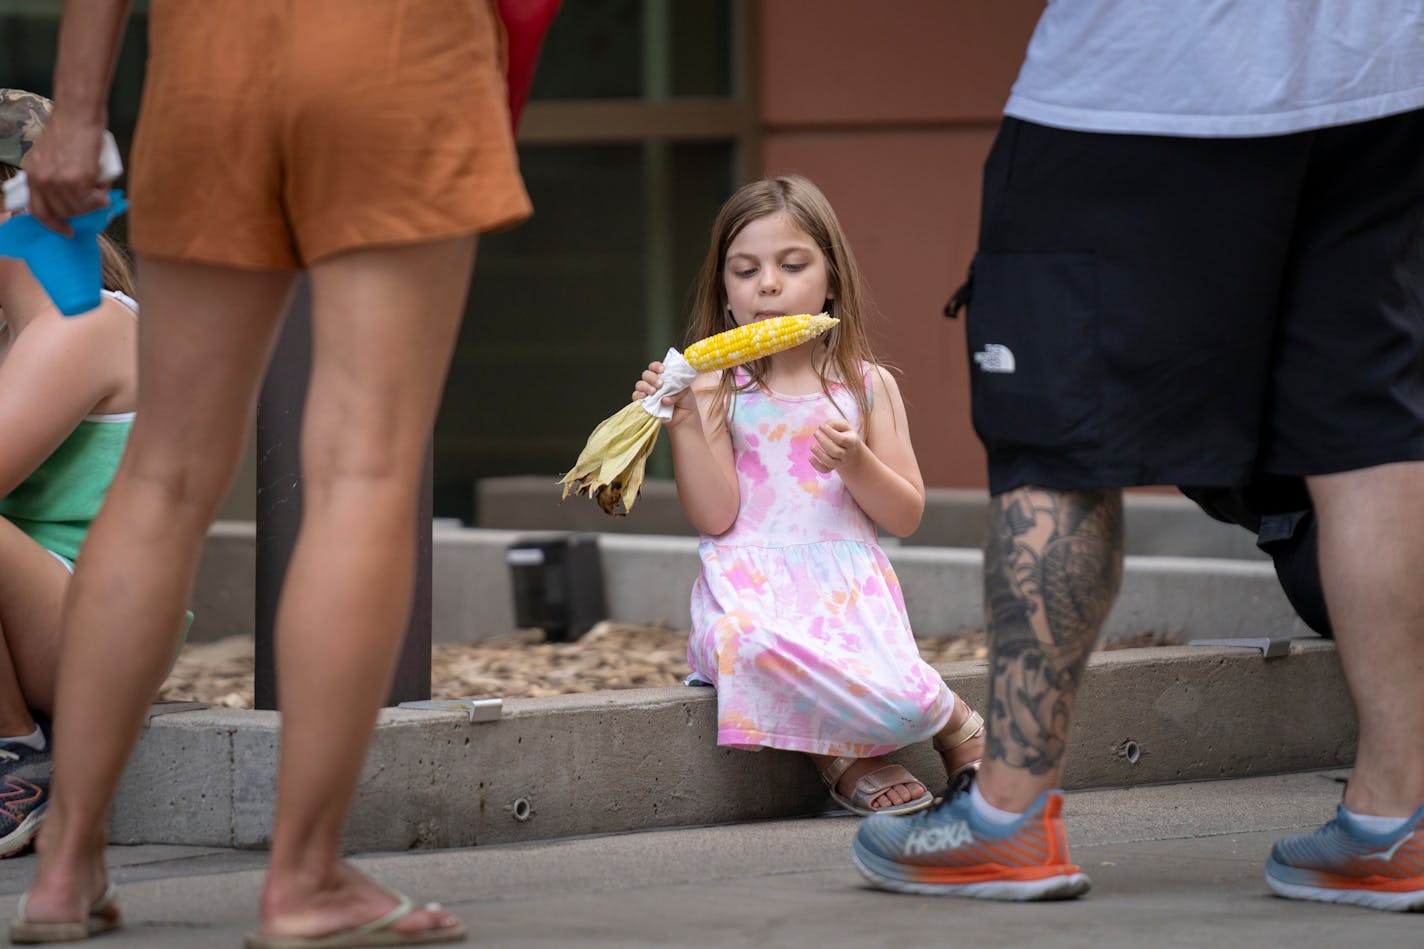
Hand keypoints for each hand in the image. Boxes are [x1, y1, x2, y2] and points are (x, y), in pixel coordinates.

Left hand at [22, 108, 110, 235]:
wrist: (78, 113)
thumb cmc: (70, 129)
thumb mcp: (51, 156)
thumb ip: (55, 177)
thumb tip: (75, 200)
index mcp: (32, 173)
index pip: (38, 210)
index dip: (53, 224)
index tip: (67, 230)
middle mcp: (41, 179)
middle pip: (61, 213)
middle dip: (80, 212)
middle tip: (93, 204)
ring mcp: (57, 181)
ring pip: (78, 209)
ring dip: (92, 205)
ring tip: (100, 193)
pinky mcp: (76, 179)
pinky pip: (91, 201)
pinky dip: (100, 200)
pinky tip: (104, 192)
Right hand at [631, 360, 696, 424]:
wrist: (685, 418)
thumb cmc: (685, 402)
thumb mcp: (686, 391)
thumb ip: (676, 390)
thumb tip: (664, 399)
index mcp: (664, 377)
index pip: (655, 367)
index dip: (656, 366)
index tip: (662, 370)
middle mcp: (654, 383)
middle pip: (646, 374)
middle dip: (652, 377)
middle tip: (660, 384)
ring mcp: (648, 393)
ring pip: (640, 384)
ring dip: (645, 387)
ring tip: (654, 392)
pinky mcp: (644, 404)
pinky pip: (636, 397)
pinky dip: (639, 396)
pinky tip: (645, 397)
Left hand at [810, 417, 863, 472]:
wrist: (850, 450)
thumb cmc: (844, 433)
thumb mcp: (843, 425)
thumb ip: (834, 423)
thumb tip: (823, 427)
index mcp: (852, 442)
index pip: (841, 439)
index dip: (830, 432)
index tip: (821, 425)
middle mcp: (847, 454)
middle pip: (836, 452)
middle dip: (823, 442)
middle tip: (815, 432)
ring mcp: (840, 462)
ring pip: (830, 462)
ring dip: (819, 454)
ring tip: (812, 446)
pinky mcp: (832, 467)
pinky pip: (825, 470)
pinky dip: (816, 465)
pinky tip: (810, 457)